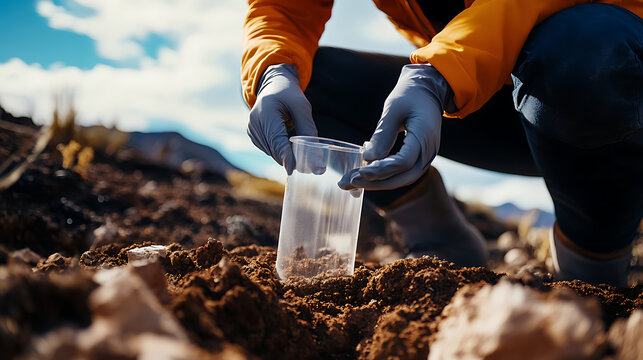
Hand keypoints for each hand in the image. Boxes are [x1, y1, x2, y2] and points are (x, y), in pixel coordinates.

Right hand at [248, 64, 316, 174]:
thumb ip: (308, 131)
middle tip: (310, 166)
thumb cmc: (290, 95)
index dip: (285, 155)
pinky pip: (269, 149)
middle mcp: (255, 122)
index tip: (293, 169)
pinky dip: (279, 149)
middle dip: (290, 158)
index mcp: (266, 112)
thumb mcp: (303, 108)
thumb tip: (316, 160)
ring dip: (285, 154)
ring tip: (298, 146)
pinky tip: (286, 139)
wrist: (273, 85)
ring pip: (272, 152)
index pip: (276, 139)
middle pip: (274, 149)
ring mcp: (252, 129)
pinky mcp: (253, 135)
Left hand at [339, 64, 451, 189]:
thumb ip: (382, 134)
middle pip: (403, 176)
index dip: (381, 169)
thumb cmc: (409, 95)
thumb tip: (367, 158)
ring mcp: (427, 156)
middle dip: (375, 182)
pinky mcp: (419, 158)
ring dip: (377, 183)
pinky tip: (365, 174)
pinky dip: (384, 176)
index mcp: (424, 136)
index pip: (403, 162)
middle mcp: (429, 151)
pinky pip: (403, 173)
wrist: (428, 90)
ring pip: (403, 178)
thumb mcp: (393, 109)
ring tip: (351, 182)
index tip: (359, 171)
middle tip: (348, 182)